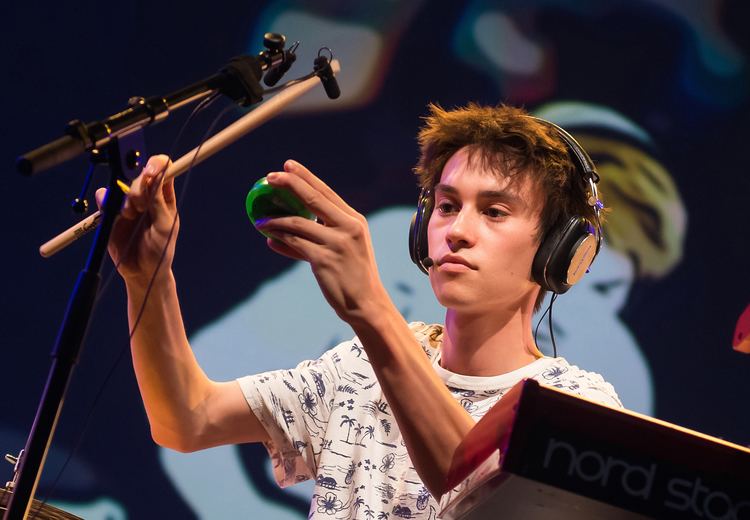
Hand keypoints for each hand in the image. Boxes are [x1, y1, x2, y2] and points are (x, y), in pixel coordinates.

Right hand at [95, 155, 178, 284]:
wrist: (143, 271)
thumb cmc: (161, 249)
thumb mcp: (165, 225)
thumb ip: (159, 201)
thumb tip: (151, 176)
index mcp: (164, 195)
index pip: (163, 168)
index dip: (156, 164)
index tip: (150, 173)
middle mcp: (146, 195)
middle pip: (139, 174)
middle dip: (138, 188)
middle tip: (141, 207)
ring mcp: (128, 202)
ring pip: (120, 184)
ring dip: (124, 198)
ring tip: (130, 216)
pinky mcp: (111, 212)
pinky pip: (103, 196)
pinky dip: (106, 202)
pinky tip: (117, 216)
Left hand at [257, 160, 389, 324]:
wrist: (366, 303)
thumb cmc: (351, 276)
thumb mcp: (341, 250)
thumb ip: (314, 238)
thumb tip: (274, 234)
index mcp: (354, 220)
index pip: (326, 192)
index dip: (305, 177)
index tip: (287, 166)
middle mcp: (348, 227)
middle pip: (313, 198)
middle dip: (289, 184)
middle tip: (269, 177)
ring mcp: (337, 243)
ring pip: (298, 223)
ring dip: (275, 219)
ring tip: (260, 220)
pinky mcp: (324, 259)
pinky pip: (295, 243)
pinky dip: (279, 238)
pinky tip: (268, 236)